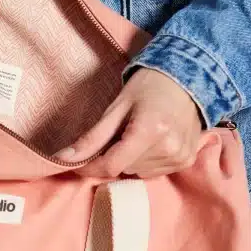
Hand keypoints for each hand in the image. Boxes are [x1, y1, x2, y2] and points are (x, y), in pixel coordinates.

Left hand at [53, 68, 203, 178]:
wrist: (187, 78)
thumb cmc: (148, 87)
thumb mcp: (116, 108)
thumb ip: (91, 138)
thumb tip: (62, 159)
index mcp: (150, 130)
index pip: (112, 165)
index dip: (91, 167)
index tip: (78, 164)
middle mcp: (169, 148)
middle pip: (124, 168)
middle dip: (114, 155)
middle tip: (119, 132)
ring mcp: (180, 157)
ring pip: (137, 172)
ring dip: (130, 159)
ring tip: (137, 133)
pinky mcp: (186, 161)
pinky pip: (153, 172)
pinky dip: (146, 161)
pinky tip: (151, 141)